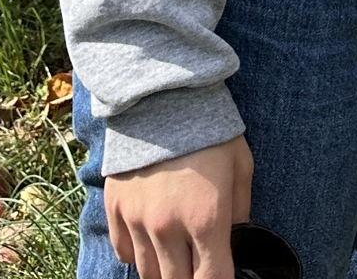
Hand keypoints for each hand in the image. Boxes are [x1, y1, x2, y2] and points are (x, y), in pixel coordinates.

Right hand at [105, 135, 252, 278]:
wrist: (163, 95)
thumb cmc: (210, 130)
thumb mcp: (241, 165)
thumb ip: (241, 210)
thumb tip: (237, 239)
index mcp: (205, 218)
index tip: (220, 275)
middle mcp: (167, 227)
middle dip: (191, 277)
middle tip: (199, 261)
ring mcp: (137, 220)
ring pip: (149, 274)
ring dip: (165, 270)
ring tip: (177, 253)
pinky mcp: (115, 209)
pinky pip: (124, 253)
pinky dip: (138, 254)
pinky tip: (152, 239)